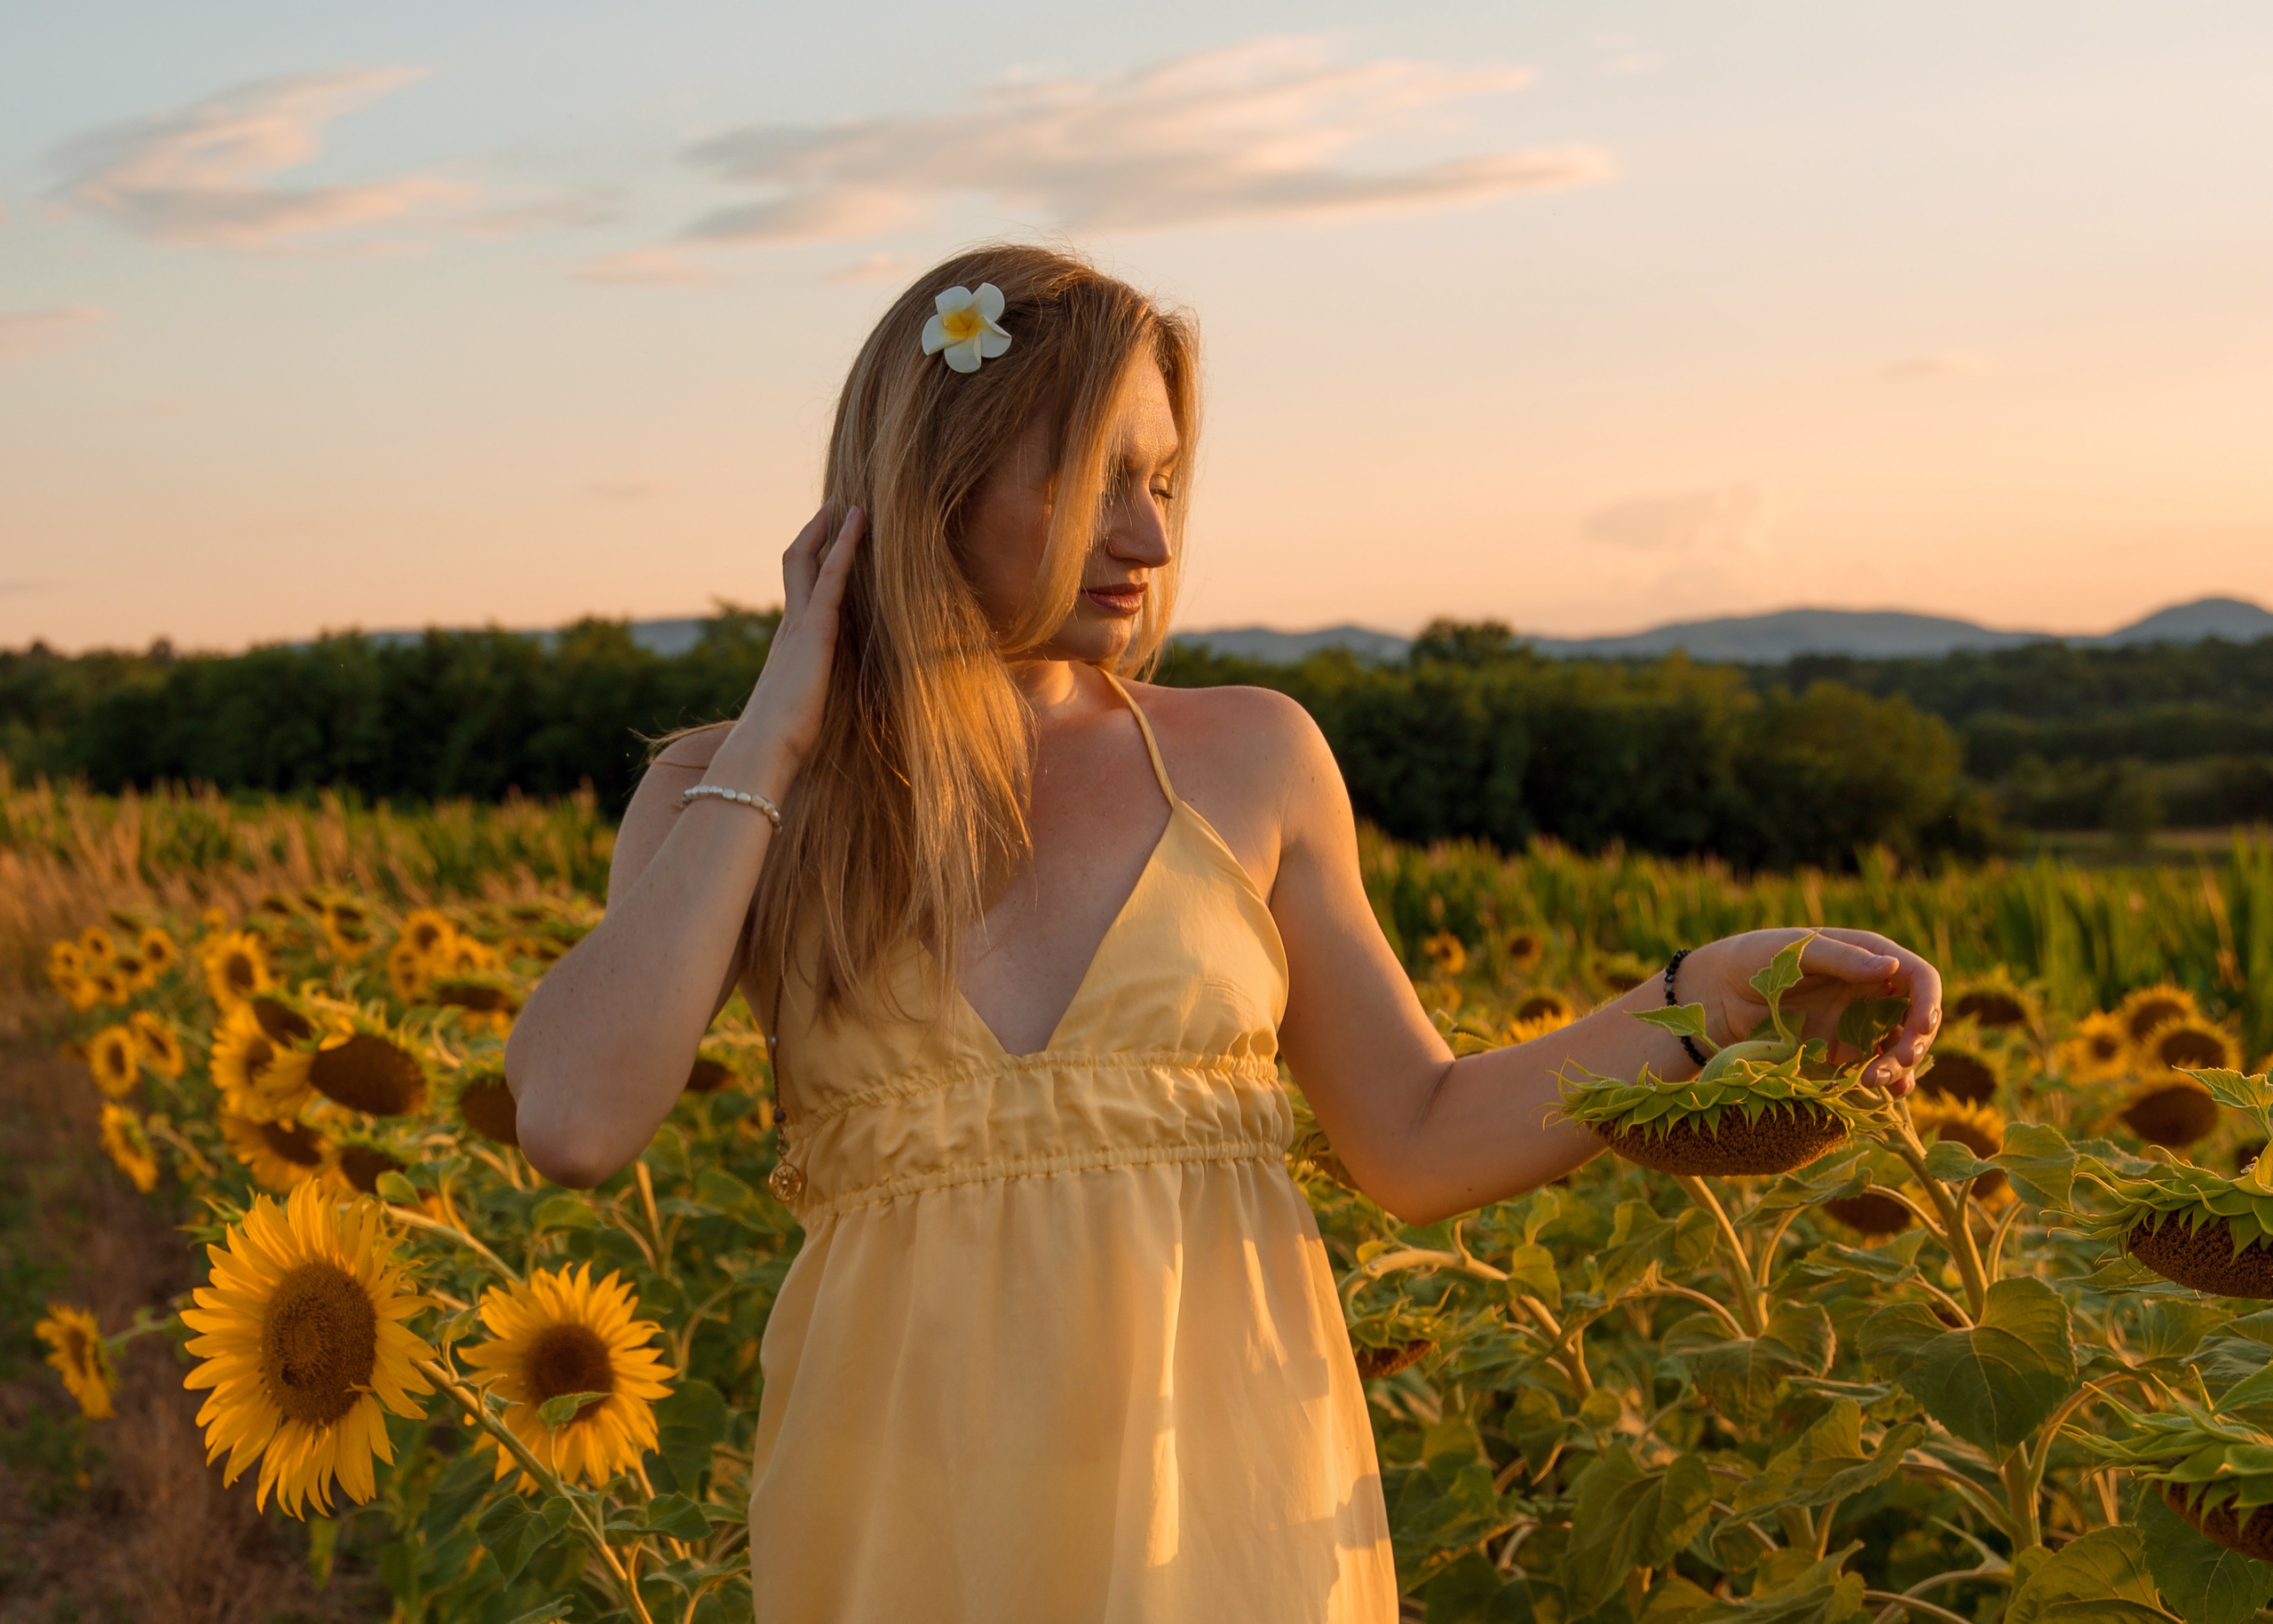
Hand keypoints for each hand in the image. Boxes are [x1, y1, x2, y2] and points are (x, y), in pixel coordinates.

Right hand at [715, 504, 863, 790]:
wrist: (764, 750)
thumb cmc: (782, 745)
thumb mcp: (805, 715)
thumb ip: (814, 703)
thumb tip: (822, 716)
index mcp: (789, 647)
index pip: (799, 593)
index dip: (813, 566)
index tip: (827, 545)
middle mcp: (789, 628)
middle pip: (797, 566)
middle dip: (816, 535)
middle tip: (834, 509)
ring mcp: (799, 625)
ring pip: (811, 562)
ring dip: (832, 531)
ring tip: (852, 505)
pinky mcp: (814, 629)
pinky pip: (831, 576)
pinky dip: (845, 546)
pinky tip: (859, 522)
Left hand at [1679, 927, 1941, 1096]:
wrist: (1716, 993)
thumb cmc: (1755, 958)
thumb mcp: (1797, 952)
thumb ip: (1842, 959)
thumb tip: (1891, 968)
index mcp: (1868, 956)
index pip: (1918, 978)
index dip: (1928, 1002)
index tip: (1922, 1027)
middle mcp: (1869, 990)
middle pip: (1915, 1019)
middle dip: (1914, 1042)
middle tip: (1898, 1062)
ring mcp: (1855, 1022)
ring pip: (1896, 1047)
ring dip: (1898, 1067)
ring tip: (1877, 1081)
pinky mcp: (1837, 1050)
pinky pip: (1870, 1067)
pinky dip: (1882, 1081)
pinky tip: (1882, 1093)